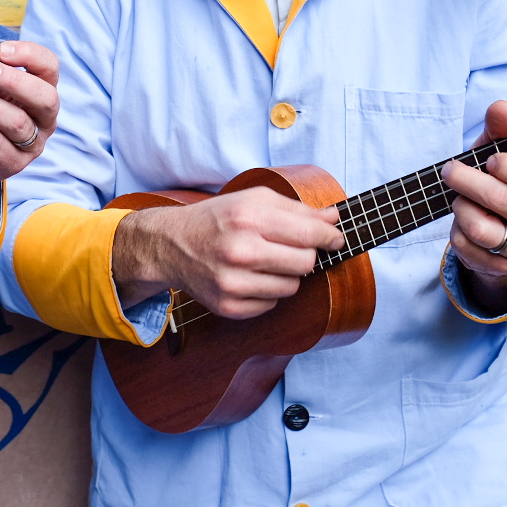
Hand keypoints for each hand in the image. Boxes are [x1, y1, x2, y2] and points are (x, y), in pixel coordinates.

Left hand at [0, 40, 58, 197]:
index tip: (1, 50)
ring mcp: (31, 144)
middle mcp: (43, 117)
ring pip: (21, 124)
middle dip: (16, 81)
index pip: (49, 67)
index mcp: (41, 89)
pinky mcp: (13, 164)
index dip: (29, 55)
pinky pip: (1, 148)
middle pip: (46, 97)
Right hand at [112, 188, 342, 317]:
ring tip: (266, 261)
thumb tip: (334, 220)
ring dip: (286, 274)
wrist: (170, 245)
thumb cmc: (215, 218)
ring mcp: (232, 282)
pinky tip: (251, 277)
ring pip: (291, 287)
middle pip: (305, 263)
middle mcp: (239, 251)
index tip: (336, 238)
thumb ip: (296, 208)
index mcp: (247, 218)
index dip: (329, 237)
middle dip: (305, 254)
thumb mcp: (252, 200)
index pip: (309, 234)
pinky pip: (271, 304)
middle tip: (292, 247)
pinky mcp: (228, 306)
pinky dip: (268, 292)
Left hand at [443, 99, 506, 314]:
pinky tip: (462, 222)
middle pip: (501, 200)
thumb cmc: (505, 180)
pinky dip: (456, 232)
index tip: (489, 160)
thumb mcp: (503, 150)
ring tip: (459, 199)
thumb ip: (503, 128)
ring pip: (482, 229)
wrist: (505, 226)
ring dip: (460, 208)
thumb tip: (500, 107)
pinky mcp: (505, 268)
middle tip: (451, 171)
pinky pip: (468, 249)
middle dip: (466, 181)